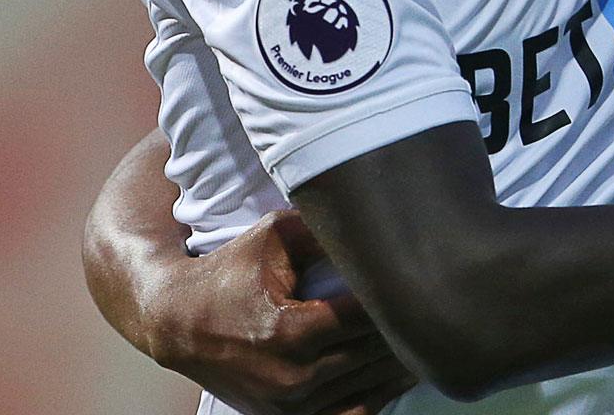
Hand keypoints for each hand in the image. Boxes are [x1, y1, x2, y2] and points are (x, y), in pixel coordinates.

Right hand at [143, 210, 415, 414]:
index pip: (367, 318)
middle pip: (374, 355)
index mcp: (289, 331)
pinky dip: (378, 396)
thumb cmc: (229, 273)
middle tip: (437, 304)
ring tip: (428, 336)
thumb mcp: (273, 236)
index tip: (422, 278)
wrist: (176, 323)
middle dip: (406, 329)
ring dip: (401, 364)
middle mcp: (290, 377)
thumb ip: (325, 227)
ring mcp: (288, 406)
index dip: (397, 298)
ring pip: (369, 388)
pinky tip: (400, 374)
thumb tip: (379, 218)